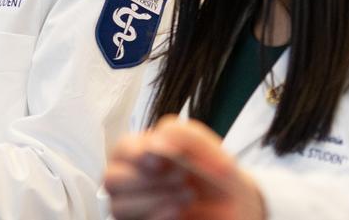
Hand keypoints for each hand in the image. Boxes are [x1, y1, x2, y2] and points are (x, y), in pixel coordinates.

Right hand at [104, 117, 265, 219]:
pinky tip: (178, 213)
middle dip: (147, 179)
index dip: (135, 153)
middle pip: (111, 178)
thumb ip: (184, 136)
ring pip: (117, 206)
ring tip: (186, 196)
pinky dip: (156, 217)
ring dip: (154, 200)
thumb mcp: (209, 149)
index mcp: (145, 153)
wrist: (237, 210)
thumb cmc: (219, 179)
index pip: (122, 148)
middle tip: (182, 178)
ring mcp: (135, 207)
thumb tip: (156, 144)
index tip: (159, 159)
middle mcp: (133, 180)